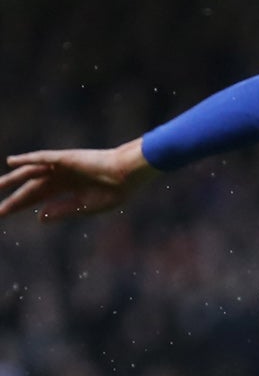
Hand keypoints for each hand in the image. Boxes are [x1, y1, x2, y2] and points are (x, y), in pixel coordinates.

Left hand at [0, 140, 154, 221]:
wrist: (128, 176)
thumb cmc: (114, 192)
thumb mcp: (86, 206)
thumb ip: (62, 210)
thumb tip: (39, 217)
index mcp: (67, 190)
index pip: (37, 198)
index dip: (20, 205)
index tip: (3, 213)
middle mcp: (60, 177)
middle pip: (31, 188)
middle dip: (14, 198)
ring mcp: (61, 167)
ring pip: (31, 173)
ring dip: (13, 179)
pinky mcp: (65, 159)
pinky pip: (42, 158)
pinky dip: (27, 159)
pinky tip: (12, 162)